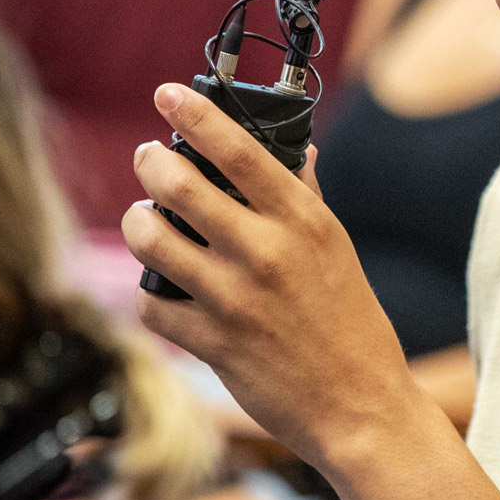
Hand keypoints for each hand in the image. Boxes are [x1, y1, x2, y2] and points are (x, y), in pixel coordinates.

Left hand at [122, 83, 419, 471]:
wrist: (361, 406)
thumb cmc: (351, 323)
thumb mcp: (337, 248)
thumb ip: (307, 197)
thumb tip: (297, 151)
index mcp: (301, 220)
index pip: (238, 149)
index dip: (195, 113)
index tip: (168, 93)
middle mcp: (265, 251)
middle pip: (179, 185)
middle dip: (151, 163)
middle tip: (149, 160)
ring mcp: (235, 298)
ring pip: (151, 238)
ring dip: (138, 222)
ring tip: (145, 219)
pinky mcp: (213, 343)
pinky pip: (152, 303)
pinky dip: (149, 293)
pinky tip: (161, 289)